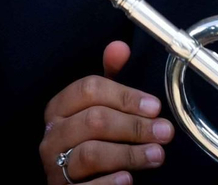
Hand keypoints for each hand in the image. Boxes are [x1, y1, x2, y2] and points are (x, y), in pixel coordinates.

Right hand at [41, 41, 173, 184]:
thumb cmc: (92, 139)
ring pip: (91, 153)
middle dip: (134, 126)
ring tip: (157, 155)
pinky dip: (109, 183)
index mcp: (60, 107)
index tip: (155, 106)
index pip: (89, 89)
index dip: (126, 96)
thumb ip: (109, 78)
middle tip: (164, 132)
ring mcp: (54, 166)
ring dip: (129, 154)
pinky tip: (129, 179)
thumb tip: (119, 47)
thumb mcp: (99, 106)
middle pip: (94, 121)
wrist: (79, 184)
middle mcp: (52, 135)